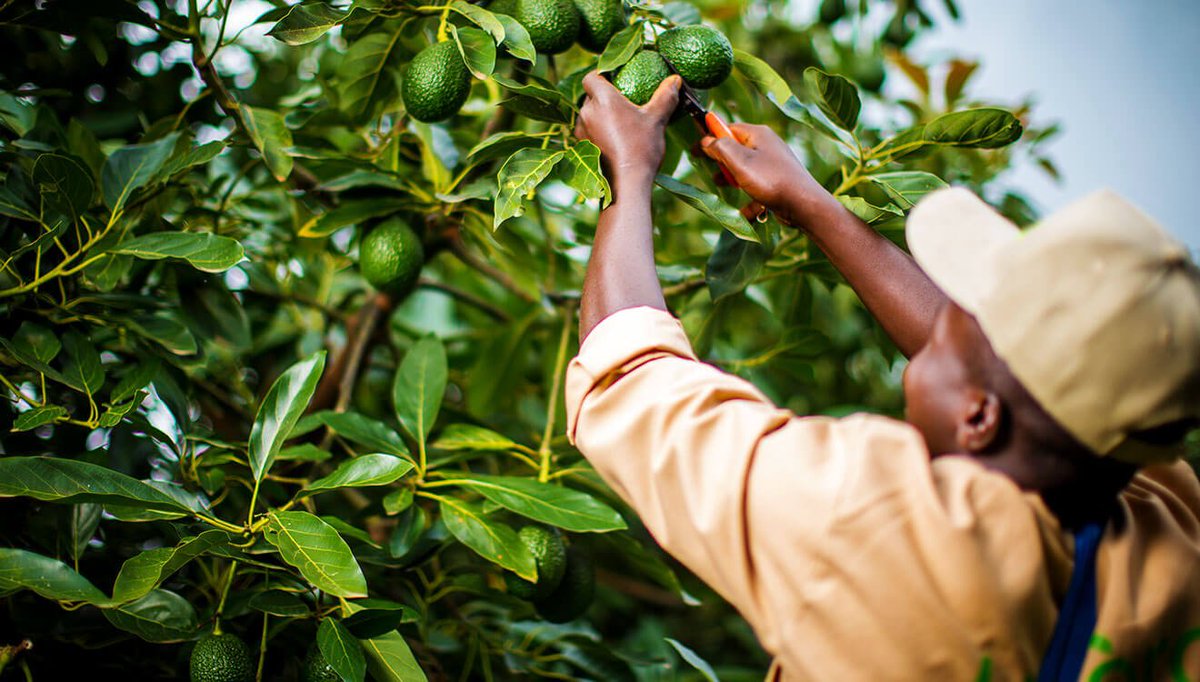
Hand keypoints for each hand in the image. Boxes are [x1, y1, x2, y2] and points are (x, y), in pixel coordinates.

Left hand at [575, 72, 681, 187]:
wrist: (627, 183)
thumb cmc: (641, 148)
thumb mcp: (657, 119)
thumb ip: (665, 97)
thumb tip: (675, 80)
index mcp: (603, 99)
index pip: (591, 77)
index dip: (601, 76)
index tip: (615, 82)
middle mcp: (587, 112)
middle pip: (591, 97)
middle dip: (605, 98)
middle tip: (624, 105)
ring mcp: (582, 131)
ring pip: (589, 116)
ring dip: (601, 117)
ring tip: (621, 125)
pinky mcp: (583, 148)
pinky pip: (589, 133)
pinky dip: (599, 133)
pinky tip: (615, 141)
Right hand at [700, 123, 831, 226]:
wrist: (804, 204)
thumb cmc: (771, 180)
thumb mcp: (739, 161)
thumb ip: (719, 148)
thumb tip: (707, 140)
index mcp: (758, 134)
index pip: (728, 128)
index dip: (710, 137)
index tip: (695, 150)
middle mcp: (767, 145)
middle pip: (736, 148)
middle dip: (721, 161)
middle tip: (712, 171)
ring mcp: (774, 164)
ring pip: (745, 168)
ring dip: (732, 179)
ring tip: (722, 187)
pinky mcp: (778, 182)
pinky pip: (757, 187)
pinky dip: (749, 198)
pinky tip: (743, 211)